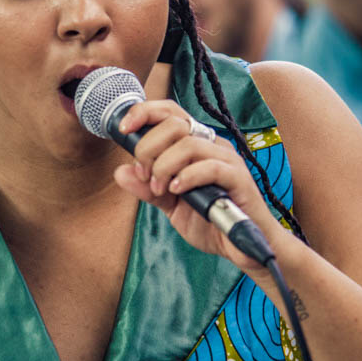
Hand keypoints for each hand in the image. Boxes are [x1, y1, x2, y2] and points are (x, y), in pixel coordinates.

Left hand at [113, 99, 291, 275]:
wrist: (240, 247)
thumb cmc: (211, 221)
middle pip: (174, 123)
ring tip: (162, 189)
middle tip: (146, 175)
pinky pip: (210, 166)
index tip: (124, 130)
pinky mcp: (238, 178)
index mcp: (195, 145)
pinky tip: (177, 190)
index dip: (144, 113)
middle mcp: (212, 145)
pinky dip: (187, 177)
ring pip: (188, 143)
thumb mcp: (170, 206)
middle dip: (149, 148)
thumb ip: (147, 189)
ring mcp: (227, 159)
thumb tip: (121, 172)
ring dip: (164, 166)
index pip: (170, 113)